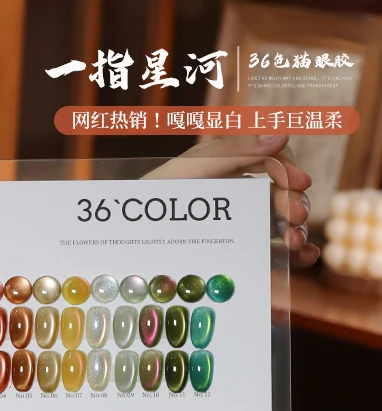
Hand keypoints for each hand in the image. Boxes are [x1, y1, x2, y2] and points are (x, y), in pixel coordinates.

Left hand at [146, 134, 319, 267]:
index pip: (270, 163)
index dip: (288, 170)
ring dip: (297, 232)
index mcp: (228, 169)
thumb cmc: (152, 200)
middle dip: (294, 206)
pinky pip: (268, 255)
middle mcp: (236, 197)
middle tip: (297, 220)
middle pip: (279, 196)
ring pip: (278, 227)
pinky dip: (291, 256)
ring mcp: (236, 228)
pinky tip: (302, 258)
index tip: (300, 182)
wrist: (126, 241)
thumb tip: (282, 133)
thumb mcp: (189, 171)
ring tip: (297, 245)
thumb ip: (233, 151)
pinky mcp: (234, 257)